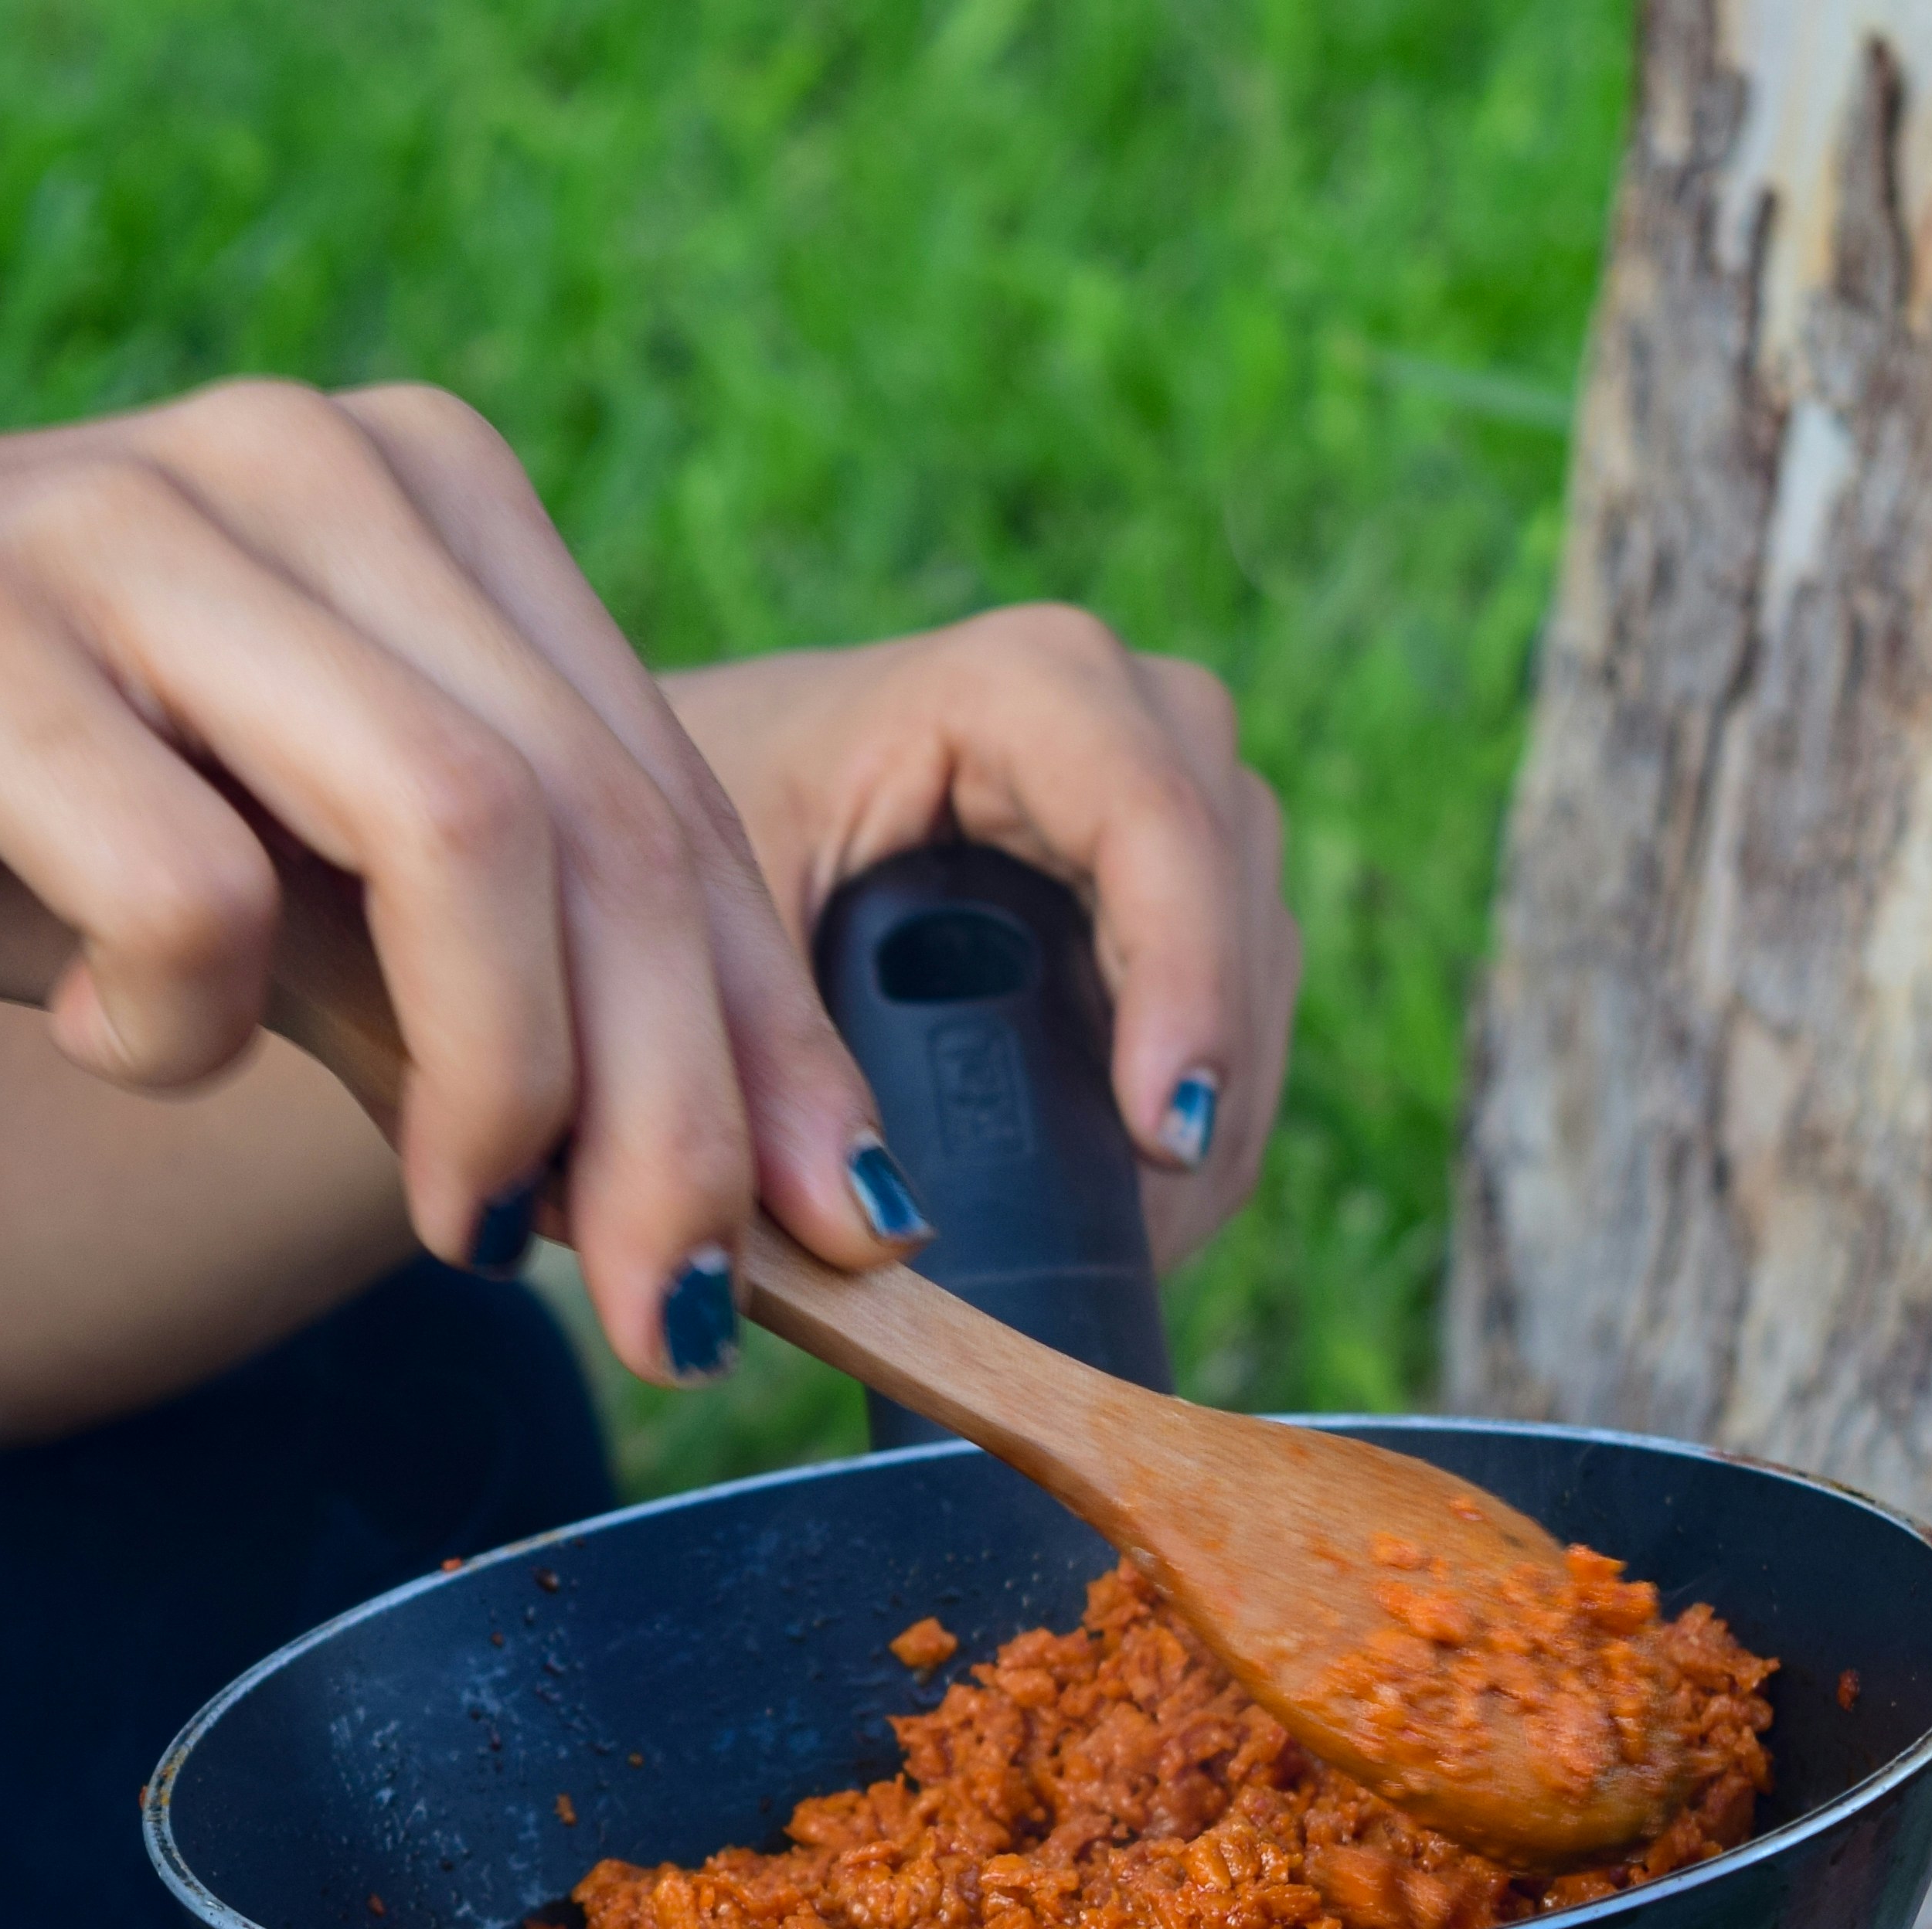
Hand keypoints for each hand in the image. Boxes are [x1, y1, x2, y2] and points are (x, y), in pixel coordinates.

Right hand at [0, 381, 906, 1382]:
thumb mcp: (245, 891)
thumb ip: (446, 994)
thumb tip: (692, 1204)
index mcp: (416, 494)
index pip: (666, 797)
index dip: (771, 1041)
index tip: (836, 1241)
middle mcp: (302, 467)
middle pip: (601, 824)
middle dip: (679, 1112)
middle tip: (677, 1316)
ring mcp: (135, 531)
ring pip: (458, 835)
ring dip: (501, 1086)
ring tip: (458, 1228)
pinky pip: (184, 891)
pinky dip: (183, 1035)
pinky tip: (103, 1051)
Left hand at [662, 609, 1298, 1268]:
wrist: (671, 817)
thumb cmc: (677, 854)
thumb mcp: (713, 942)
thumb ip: (788, 1068)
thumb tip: (879, 1233)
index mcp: (1015, 689)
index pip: (1154, 813)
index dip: (1182, 973)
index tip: (1165, 1133)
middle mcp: (1123, 714)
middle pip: (1234, 887)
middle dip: (1208, 1063)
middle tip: (1146, 1222)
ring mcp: (1171, 791)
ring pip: (1260, 954)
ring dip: (1215, 1103)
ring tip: (1122, 1235)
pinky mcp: (1180, 879)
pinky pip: (1242, 1000)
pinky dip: (1204, 1110)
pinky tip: (1132, 1200)